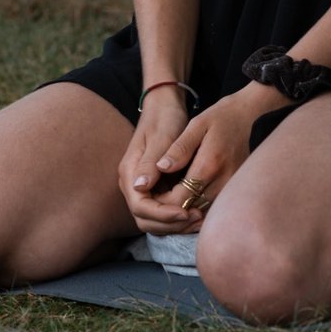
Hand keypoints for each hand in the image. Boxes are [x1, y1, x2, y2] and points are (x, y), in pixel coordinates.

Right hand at [119, 84, 196, 234]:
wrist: (165, 107)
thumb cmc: (164, 118)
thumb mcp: (161, 137)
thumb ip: (150, 162)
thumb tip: (141, 187)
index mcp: (130, 172)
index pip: (141, 207)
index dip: (162, 215)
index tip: (185, 212)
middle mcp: (133, 184)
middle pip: (145, 219)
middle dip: (170, 224)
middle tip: (196, 218)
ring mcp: (143, 187)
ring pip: (154, 220)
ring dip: (175, 224)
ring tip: (200, 219)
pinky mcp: (156, 188)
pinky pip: (164, 211)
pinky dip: (179, 216)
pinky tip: (198, 212)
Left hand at [137, 88, 274, 233]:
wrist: (245, 118)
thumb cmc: (217, 119)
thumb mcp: (196, 125)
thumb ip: (179, 148)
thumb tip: (161, 167)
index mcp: (210, 164)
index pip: (181, 197)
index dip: (162, 203)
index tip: (150, 196)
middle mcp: (223, 181)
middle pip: (191, 209)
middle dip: (170, 210)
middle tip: (155, 202)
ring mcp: (231, 188)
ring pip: (201, 212)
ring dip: (183, 211)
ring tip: (166, 202)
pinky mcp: (234, 191)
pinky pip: (212, 208)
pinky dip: (196, 207)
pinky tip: (185, 199)